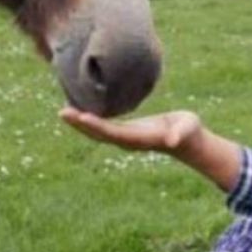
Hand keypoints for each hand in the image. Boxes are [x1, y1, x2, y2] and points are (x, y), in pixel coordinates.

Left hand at [58, 106, 203, 157]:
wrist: (188, 141)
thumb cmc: (188, 131)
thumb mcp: (187, 129)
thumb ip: (179, 134)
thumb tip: (172, 140)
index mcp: (140, 139)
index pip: (114, 133)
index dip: (98, 126)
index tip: (82, 117)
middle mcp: (128, 141)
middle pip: (99, 134)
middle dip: (81, 125)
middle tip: (62, 113)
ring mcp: (124, 138)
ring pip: (97, 132)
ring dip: (79, 123)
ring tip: (63, 111)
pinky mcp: (124, 132)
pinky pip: (102, 127)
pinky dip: (88, 120)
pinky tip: (77, 110)